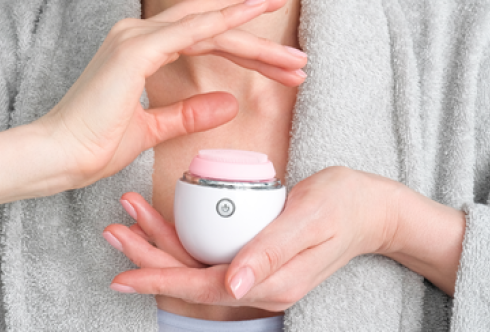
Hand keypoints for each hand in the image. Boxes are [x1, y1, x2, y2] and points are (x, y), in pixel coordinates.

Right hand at [35, 0, 307, 192]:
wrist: (56, 156)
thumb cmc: (91, 145)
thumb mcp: (152, 129)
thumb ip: (187, 113)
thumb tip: (226, 103)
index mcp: (139, 47)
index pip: (203, 37)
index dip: (244, 46)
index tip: (280, 60)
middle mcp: (138, 32)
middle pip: (212, 25)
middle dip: (258, 38)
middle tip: (298, 56)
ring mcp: (136, 35)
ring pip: (209, 24)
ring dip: (254, 35)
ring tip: (292, 54)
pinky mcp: (136, 48)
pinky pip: (191, 30)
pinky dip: (225, 23)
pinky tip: (254, 22)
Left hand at [103, 167, 406, 310]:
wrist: (374, 207)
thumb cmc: (345, 204)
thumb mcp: (308, 219)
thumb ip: (271, 251)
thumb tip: (233, 285)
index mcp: (270, 283)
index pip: (201, 285)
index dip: (159, 278)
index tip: (122, 272)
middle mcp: (259, 284)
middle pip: (190, 276)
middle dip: (148, 256)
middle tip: (114, 229)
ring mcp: (257, 271)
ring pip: (195, 263)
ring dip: (160, 241)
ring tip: (129, 214)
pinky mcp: (256, 254)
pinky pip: (210, 251)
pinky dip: (182, 234)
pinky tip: (163, 215)